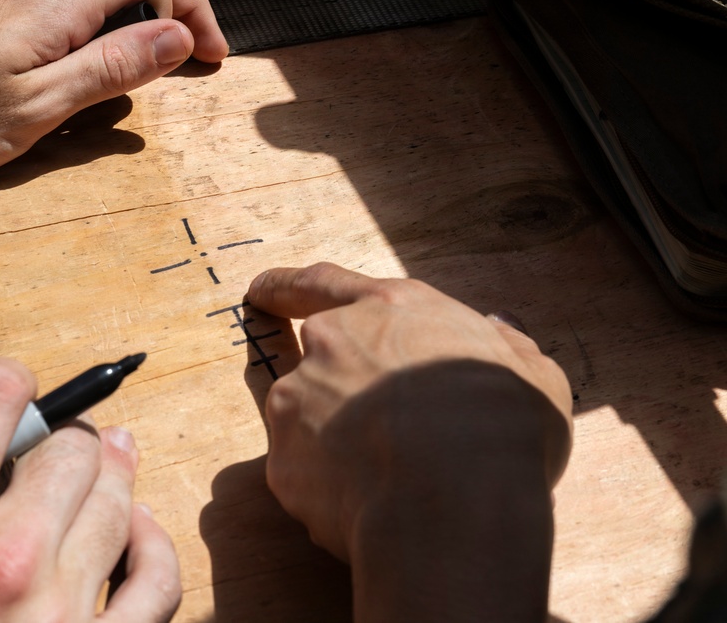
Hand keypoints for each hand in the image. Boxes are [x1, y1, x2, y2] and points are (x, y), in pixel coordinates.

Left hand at [0, 0, 228, 182]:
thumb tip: (175, 36)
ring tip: (147, 57)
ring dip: (134, 7)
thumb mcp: (37, 109)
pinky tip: (89, 49)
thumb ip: (110, 68)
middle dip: (171, 5)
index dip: (193, 9)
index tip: (212, 52)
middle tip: (190, 56)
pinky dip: (95, 10)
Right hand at [0, 358, 180, 622]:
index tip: (10, 398)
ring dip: (108, 479)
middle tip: (52, 453)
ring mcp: (62, 609)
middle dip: (60, 441)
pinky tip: (133, 530)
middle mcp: (5, 557)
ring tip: (100, 471)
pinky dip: (152, 545)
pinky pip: (159, 579)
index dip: (4, 384)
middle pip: (73, 446)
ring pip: (119, 496)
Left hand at [247, 263, 572, 621]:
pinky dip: (331, 488)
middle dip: (331, 382)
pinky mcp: (282, 463)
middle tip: (371, 422)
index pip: (321, 284)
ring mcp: (297, 402)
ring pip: (304, 417)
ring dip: (333, 439)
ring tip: (388, 478)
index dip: (286, 287)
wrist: (455, 499)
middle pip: (311, 355)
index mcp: (388, 310)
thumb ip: (504, 342)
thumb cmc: (502, 427)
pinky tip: (372, 507)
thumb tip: (496, 327)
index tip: (260, 292)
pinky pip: (305, 474)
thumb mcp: (529, 370)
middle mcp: (330, 343)